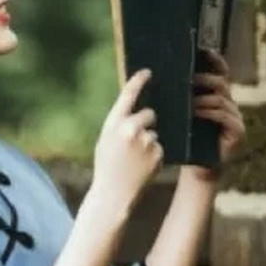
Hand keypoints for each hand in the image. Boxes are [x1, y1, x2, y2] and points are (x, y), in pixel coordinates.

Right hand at [92, 68, 163, 210]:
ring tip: (136, 160)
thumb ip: (118, 123)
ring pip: (155, 133)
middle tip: (136, 141)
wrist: (113, 193)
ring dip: (150, 143)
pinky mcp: (158, 153)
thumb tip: (134, 109)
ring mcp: (146, 141)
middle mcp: (130, 129)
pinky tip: (143, 167)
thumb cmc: (107, 165)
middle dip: (147, 123)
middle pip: (149, 114)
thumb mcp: (105, 140)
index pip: (128, 95)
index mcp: (113, 123)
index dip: (138, 81)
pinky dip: (154, 156)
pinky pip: (160, 148)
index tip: (147, 72)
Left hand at [191, 49, 245, 170]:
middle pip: (221, 83)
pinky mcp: (237, 132)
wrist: (198, 169)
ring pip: (222, 99)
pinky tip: (197, 112)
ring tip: (189, 99)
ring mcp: (236, 118)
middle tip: (188, 78)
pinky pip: (225, 116)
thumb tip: (163, 76)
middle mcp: (229, 105)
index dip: (215, 60)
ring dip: (204, 97)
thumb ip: (181, 98)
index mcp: (217, 98)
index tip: (203, 49)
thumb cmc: (188, 141)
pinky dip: (209, 112)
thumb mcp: (182, 116)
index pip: (221, 73)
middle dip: (205, 78)